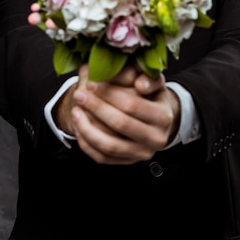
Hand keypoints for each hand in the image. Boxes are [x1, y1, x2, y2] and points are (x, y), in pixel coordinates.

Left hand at [53, 64, 179, 164]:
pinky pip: (103, 157)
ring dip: (87, 128)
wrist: (156, 118)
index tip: (91, 83)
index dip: (109, 93)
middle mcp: (156, 138)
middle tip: (79, 95)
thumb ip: (148, 78)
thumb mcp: (154, 81)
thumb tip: (140, 84)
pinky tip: (79, 127)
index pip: (132, 105)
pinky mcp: (129, 161)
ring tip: (76, 111)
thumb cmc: (151, 96)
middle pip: (120, 124)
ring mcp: (142, 153)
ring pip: (110, 146)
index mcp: (164, 116)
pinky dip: (87, 143)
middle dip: (96, 108)